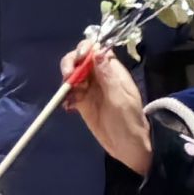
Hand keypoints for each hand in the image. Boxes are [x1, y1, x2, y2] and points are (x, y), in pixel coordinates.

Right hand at [61, 44, 152, 174]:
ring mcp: (90, 88)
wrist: (127, 146)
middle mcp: (99, 76)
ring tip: (67, 93)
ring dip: (66, 80)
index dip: (85, 49)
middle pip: (80, 59)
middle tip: (67, 77)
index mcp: (112, 70)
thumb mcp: (120, 99)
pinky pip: (70, 92)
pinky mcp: (82, 102)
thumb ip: (108, 77)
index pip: (97, 49)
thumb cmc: (129, 121)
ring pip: (73, 74)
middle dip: (70, 63)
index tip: (79, 58)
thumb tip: (98, 52)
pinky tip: (67, 106)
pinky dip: (65, 96)